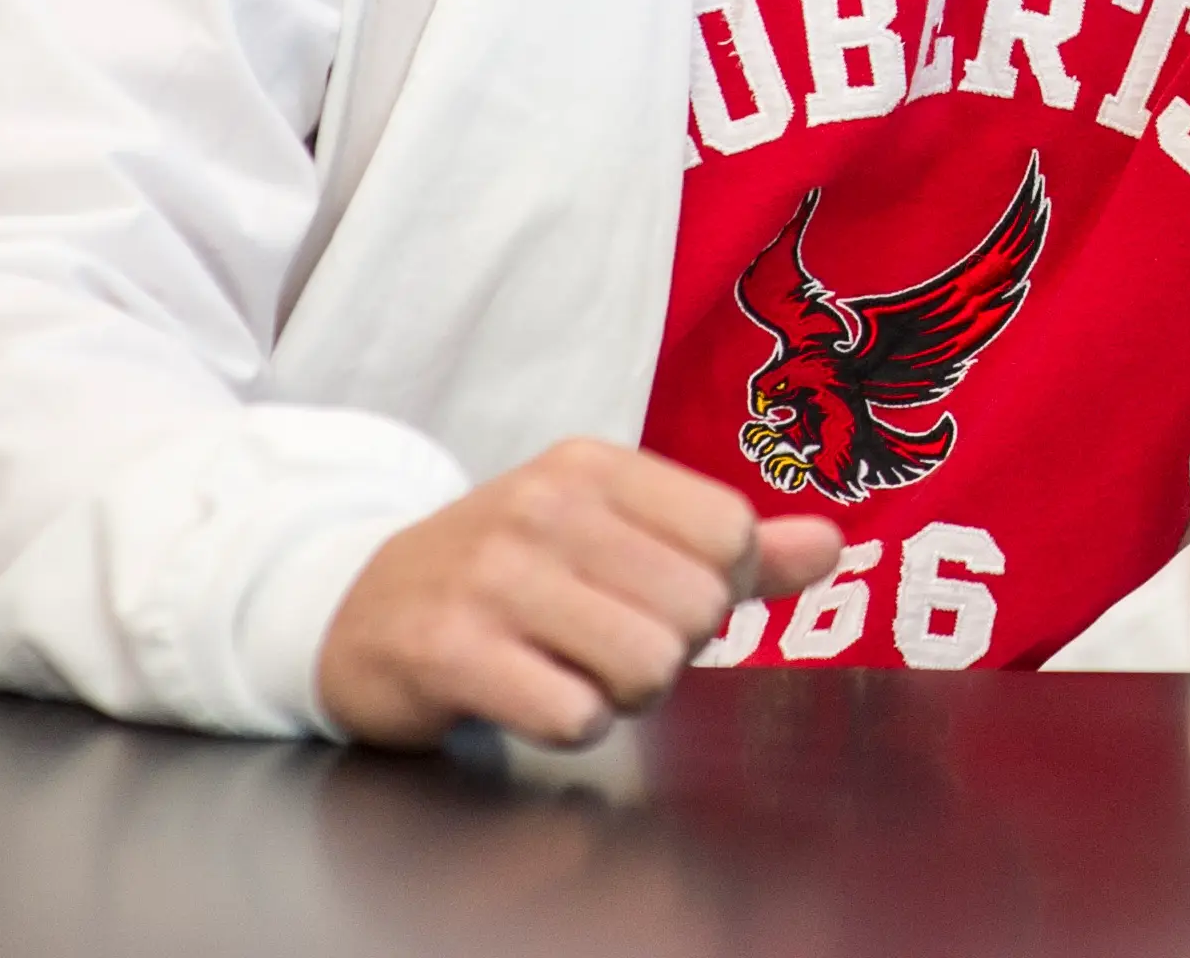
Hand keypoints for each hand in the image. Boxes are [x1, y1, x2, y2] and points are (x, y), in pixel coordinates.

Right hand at [317, 439, 843, 749]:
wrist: (356, 610)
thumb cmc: (509, 574)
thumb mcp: (613, 533)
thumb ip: (728, 543)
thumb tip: (833, 546)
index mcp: (594, 466)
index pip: (732, 533)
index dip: (721, 586)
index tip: (664, 593)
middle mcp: (544, 508)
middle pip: (699, 608)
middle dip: (671, 648)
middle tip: (606, 640)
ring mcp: (491, 578)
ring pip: (648, 665)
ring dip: (625, 693)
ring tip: (574, 668)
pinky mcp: (449, 651)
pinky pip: (575, 715)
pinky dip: (571, 724)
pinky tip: (532, 695)